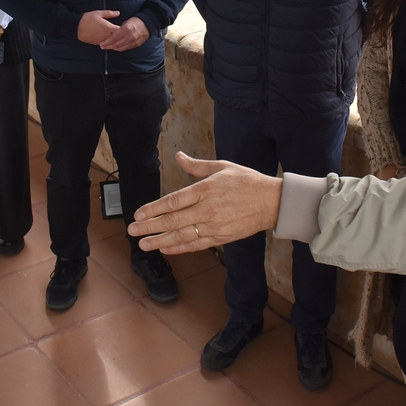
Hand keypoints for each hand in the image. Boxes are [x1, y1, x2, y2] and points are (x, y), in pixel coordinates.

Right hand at [78, 10, 120, 44]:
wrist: (76, 27)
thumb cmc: (87, 18)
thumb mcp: (98, 13)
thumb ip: (110, 13)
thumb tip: (118, 13)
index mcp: (108, 27)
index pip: (120, 30)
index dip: (123, 29)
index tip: (123, 27)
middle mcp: (106, 35)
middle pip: (117, 37)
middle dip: (119, 35)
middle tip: (121, 32)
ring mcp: (102, 40)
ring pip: (111, 42)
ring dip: (113, 39)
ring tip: (115, 36)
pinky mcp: (97, 43)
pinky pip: (105, 44)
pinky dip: (107, 42)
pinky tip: (107, 39)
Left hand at [99, 16, 150, 51]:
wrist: (148, 25)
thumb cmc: (136, 21)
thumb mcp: (127, 21)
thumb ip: (119, 28)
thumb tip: (112, 33)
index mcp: (127, 29)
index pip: (114, 37)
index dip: (107, 41)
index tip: (102, 43)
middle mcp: (130, 36)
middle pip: (117, 44)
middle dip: (108, 46)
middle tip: (102, 46)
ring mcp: (134, 42)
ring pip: (121, 48)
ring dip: (113, 48)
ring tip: (107, 47)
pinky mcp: (136, 45)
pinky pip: (126, 48)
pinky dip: (119, 48)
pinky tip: (115, 47)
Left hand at [127, 153, 282, 254]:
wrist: (272, 202)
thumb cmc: (247, 182)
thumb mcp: (222, 167)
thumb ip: (197, 166)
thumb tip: (179, 156)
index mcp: (206, 189)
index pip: (174, 201)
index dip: (154, 209)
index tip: (138, 214)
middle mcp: (208, 209)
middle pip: (173, 220)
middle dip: (150, 227)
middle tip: (132, 231)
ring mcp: (214, 225)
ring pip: (182, 235)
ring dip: (160, 241)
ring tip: (144, 244)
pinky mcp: (221, 238)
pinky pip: (196, 245)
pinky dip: (180, 248)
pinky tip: (166, 248)